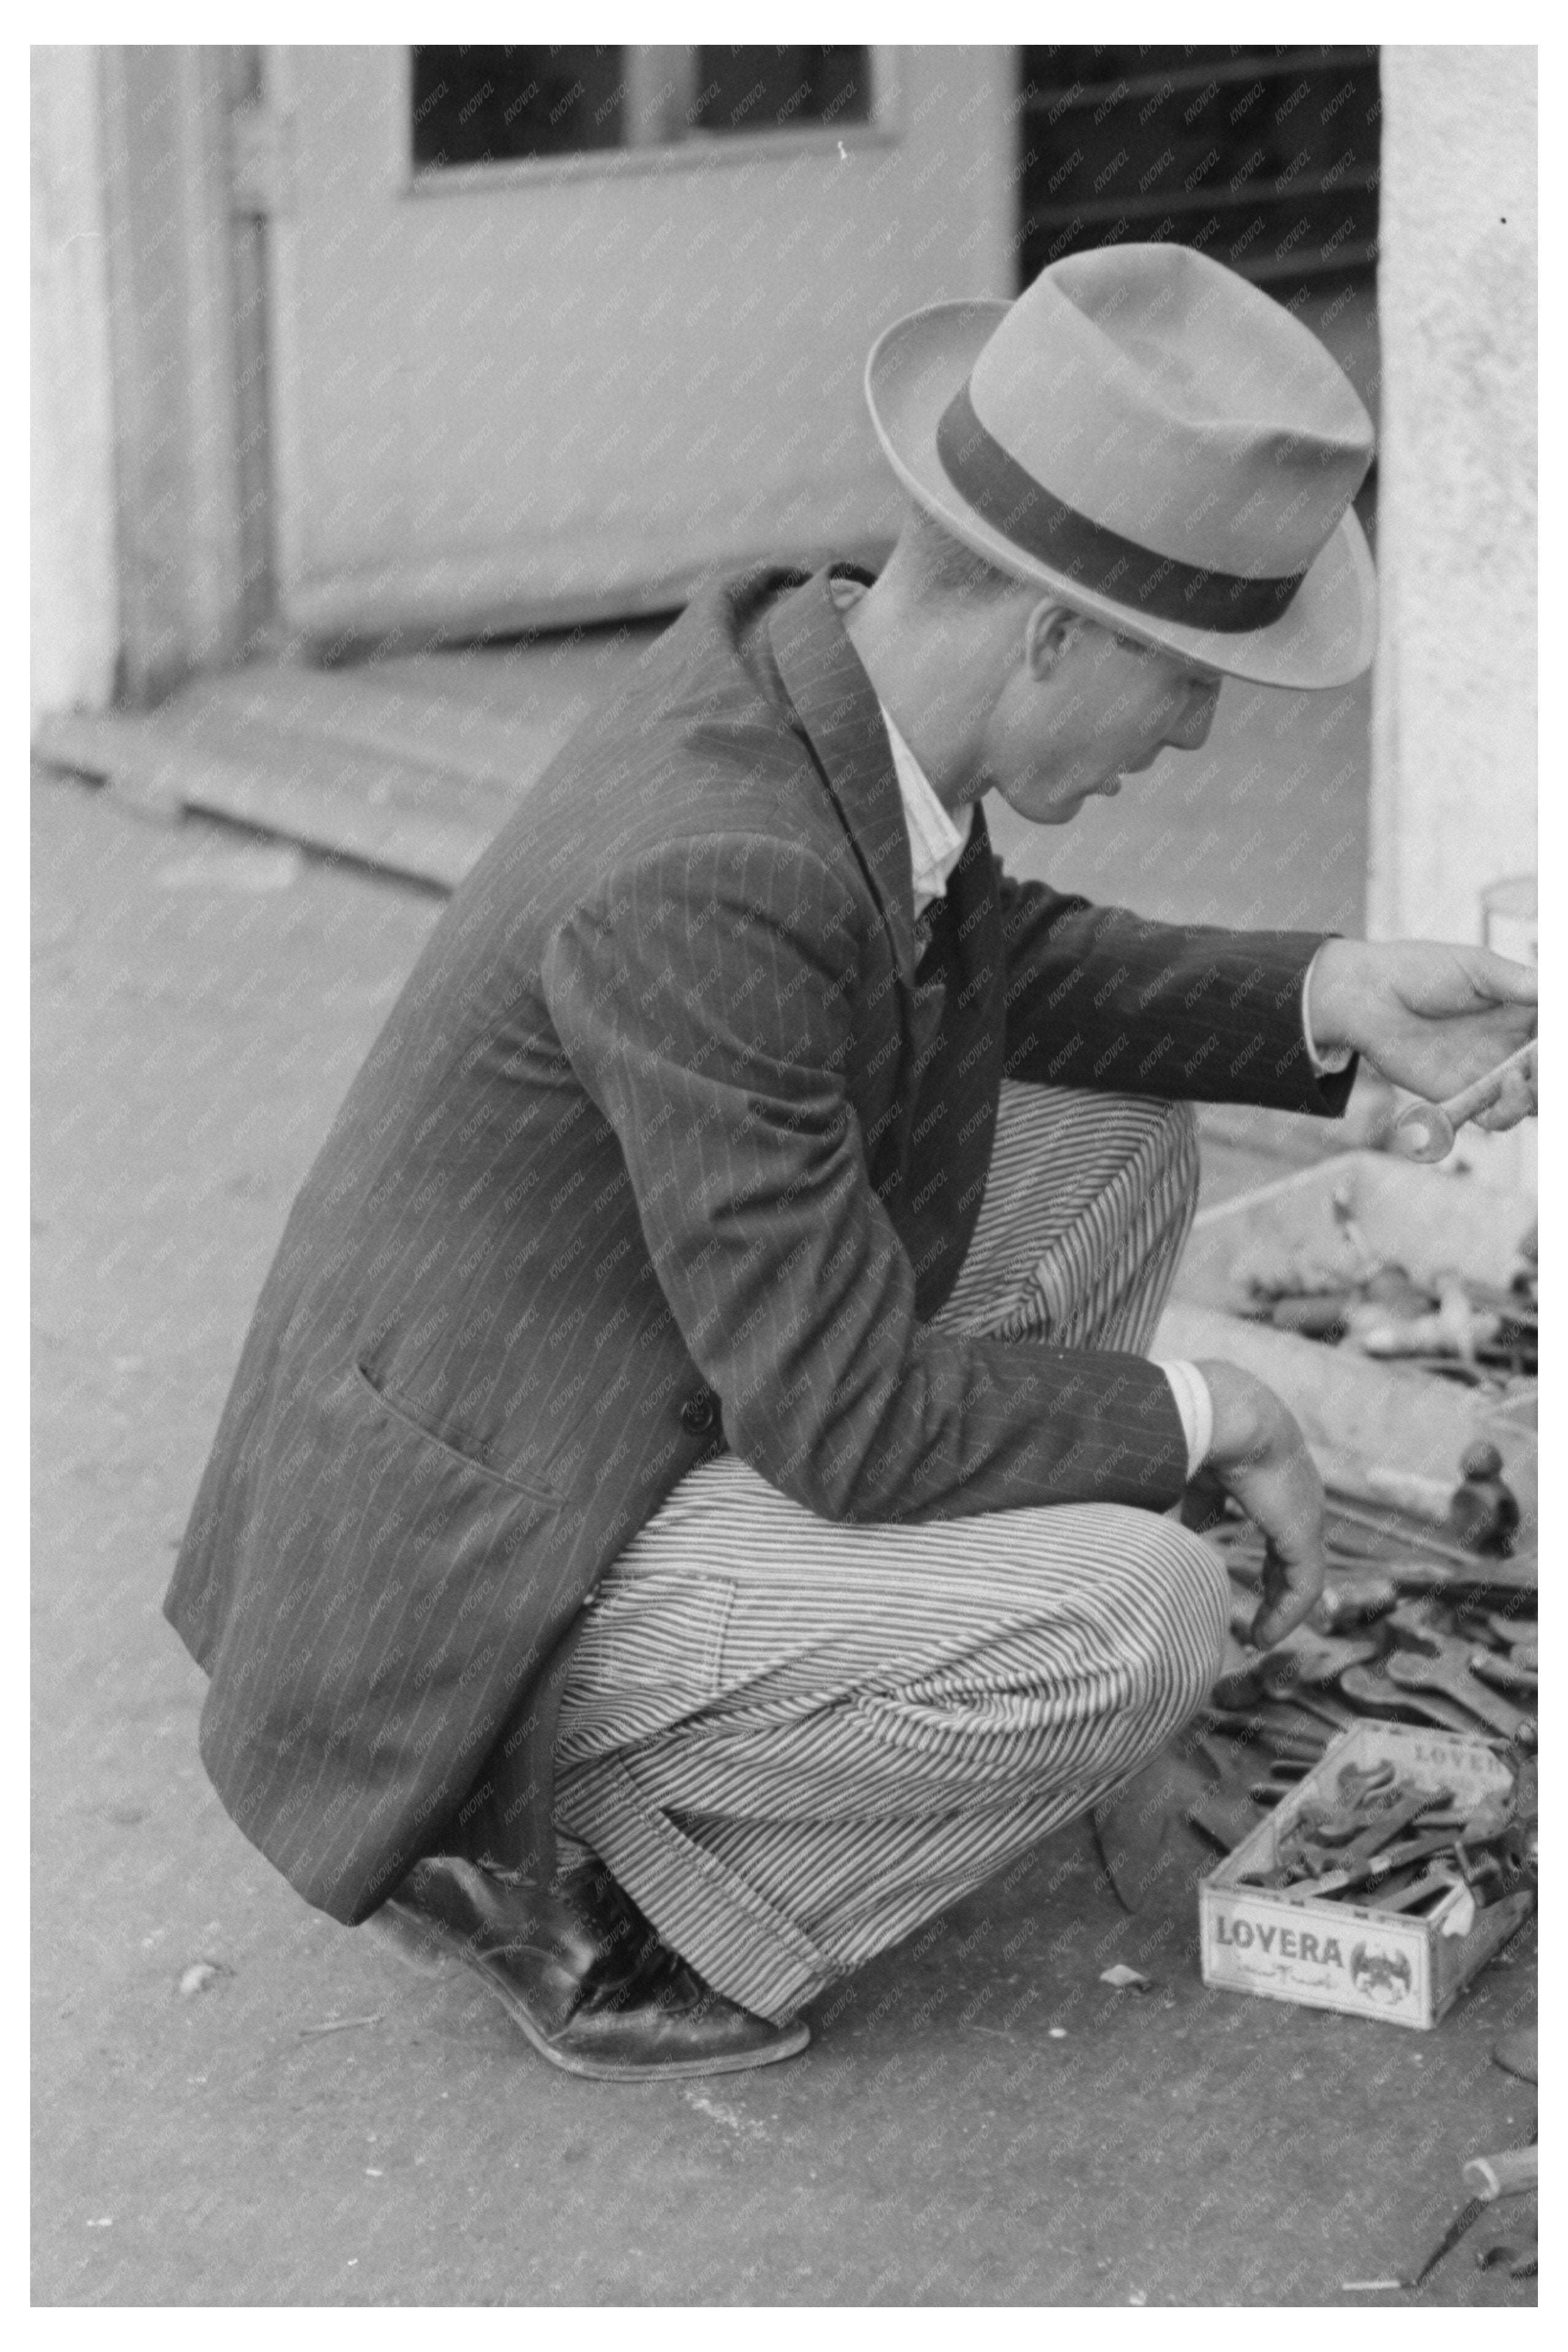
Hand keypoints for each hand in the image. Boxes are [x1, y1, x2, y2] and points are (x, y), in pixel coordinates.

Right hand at [1195, 1360, 1324, 1647]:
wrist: (1217, 1411)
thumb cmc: (1190, 1434)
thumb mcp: (1180, 1480)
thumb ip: (1176, 1515)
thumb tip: (1144, 1548)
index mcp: (1264, 1474)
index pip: (1270, 1520)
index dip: (1255, 1556)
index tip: (1232, 1581)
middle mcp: (1292, 1493)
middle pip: (1287, 1548)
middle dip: (1272, 1584)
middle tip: (1254, 1622)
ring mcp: (1303, 1512)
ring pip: (1298, 1571)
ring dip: (1279, 1606)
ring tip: (1258, 1638)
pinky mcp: (1303, 1531)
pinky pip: (1303, 1584)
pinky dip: (1285, 1613)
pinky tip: (1264, 1636)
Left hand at [1307, 940, 1536, 1128]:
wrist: (1367, 995)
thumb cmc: (1419, 970)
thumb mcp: (1477, 967)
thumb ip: (1520, 984)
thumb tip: (1556, 992)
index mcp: (1525, 1009)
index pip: (1555, 1032)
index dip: (1558, 1040)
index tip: (1553, 1038)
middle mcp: (1513, 1045)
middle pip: (1549, 1073)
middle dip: (1552, 1075)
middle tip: (1540, 1061)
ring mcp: (1490, 1073)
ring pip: (1534, 1100)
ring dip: (1539, 1094)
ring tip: (1522, 1075)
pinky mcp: (1463, 1095)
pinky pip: (1496, 1118)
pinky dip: (1511, 1110)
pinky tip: (1508, 1086)